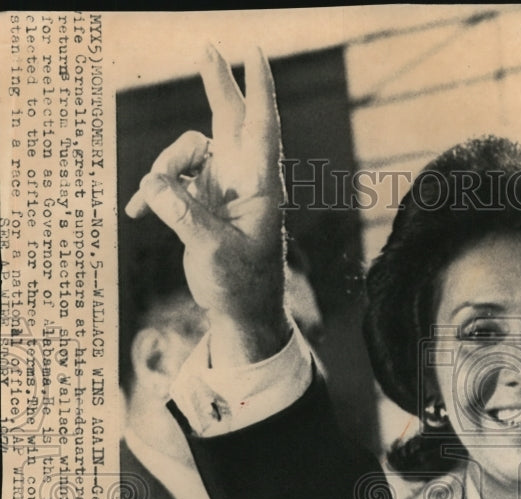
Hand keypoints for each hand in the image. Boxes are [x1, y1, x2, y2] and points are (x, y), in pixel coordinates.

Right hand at [125, 44, 290, 364]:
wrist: (241, 311)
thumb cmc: (241, 284)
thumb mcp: (212, 250)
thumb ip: (183, 214)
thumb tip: (154, 185)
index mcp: (260, 185)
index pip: (262, 128)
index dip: (258, 90)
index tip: (256, 54)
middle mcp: (243, 178)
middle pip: (229, 119)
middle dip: (217, 84)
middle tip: (208, 47)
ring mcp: (221, 185)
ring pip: (185, 151)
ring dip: (163, 170)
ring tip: (154, 205)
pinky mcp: (201, 199)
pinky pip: (169, 179)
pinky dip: (153, 193)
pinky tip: (139, 214)